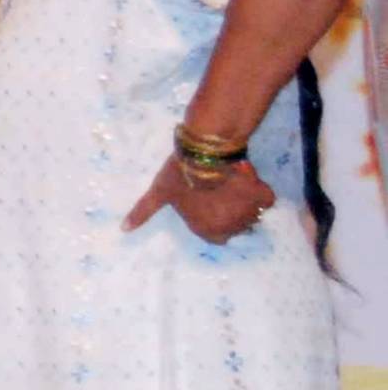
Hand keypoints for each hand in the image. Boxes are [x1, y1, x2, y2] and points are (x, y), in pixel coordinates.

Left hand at [127, 153, 273, 245]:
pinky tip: (247, 181)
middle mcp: (232, 228)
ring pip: (251, 214)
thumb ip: (144, 212)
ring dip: (244, 204)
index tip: (208, 205)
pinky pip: (265, 200)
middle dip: (228, 212)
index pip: (216, 236)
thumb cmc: (179, 175)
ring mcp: (249, 213)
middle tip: (218, 192)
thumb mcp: (159, 194)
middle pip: (235, 225)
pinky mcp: (262, 196)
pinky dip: (259, 193)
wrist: (205, 153)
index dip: (212, 220)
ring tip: (230, 185)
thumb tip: (124, 229)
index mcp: (209, 231)